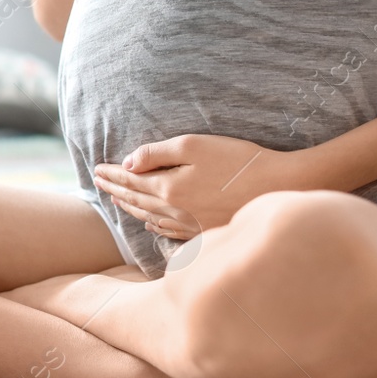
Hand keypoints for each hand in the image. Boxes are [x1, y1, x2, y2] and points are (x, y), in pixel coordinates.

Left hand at [93, 135, 316, 239]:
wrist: (280, 187)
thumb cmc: (238, 160)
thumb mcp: (195, 145)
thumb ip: (157, 153)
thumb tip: (128, 162)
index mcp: (168, 188)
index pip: (131, 181)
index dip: (112, 174)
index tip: (97, 169)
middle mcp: (175, 211)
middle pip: (136, 200)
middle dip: (115, 190)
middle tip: (98, 182)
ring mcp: (190, 225)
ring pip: (150, 218)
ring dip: (130, 208)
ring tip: (116, 200)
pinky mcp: (206, 232)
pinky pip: (170, 231)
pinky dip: (154, 226)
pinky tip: (150, 224)